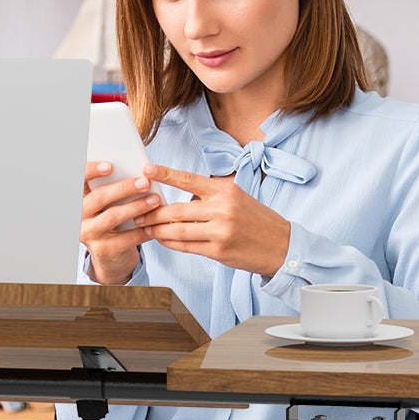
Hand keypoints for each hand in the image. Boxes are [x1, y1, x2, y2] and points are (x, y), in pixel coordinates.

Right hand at [80, 162, 159, 286]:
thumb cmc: (111, 219)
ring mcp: (89, 234)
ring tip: (155, 200)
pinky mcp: (103, 250)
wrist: (109, 254)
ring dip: (136, 206)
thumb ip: (111, 187)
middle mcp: (78, 216)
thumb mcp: (106, 204)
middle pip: (99, 197)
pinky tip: (155, 223)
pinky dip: (142, 230)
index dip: (91, 170)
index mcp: (78, 198)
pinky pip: (125, 238)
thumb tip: (135, 171)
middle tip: (145, 182)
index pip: (78, 179)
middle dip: (124, 188)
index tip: (110, 166)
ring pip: (113, 216)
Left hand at [141, 164, 292, 277]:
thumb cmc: (256, 220)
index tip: (146, 168)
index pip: (188, 179)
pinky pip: (186, 246)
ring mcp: (220, 231)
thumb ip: (210, 195)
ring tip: (145, 227)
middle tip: (137, 211)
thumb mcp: (237, 197)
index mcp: (225, 190)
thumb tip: (178, 195)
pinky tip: (162, 239)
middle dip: (152, 211)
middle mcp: (222, 209)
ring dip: (157, 230)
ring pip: (177, 230)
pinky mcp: (218, 251)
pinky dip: (170, 243)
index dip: (165, 174)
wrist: (281, 245)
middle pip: (176, 209)